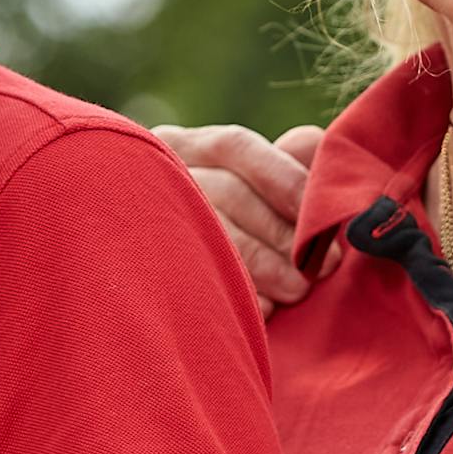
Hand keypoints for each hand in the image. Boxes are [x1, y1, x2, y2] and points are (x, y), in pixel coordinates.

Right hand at [153, 124, 324, 313]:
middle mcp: (154, 175)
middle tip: (321, 265)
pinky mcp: (138, 270)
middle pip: (225, 193)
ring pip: (208, 237)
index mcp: (182, 147)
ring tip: (297, 291)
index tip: (320, 215)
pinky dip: (233, 295)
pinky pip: (190, 281)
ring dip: (262, 266)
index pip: (234, 147)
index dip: (284, 178)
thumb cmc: (217, 224)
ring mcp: (139, 220)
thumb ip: (284, 163)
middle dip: (281, 231)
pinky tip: (264, 310)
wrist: (131, 280)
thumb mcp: (245, 187)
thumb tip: (316, 144)